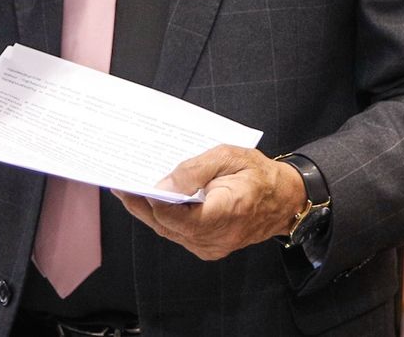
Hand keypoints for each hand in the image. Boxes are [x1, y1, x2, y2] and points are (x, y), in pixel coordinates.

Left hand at [113, 145, 307, 260]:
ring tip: (128, 190)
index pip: (177, 216)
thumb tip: (163, 183)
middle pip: (167, 226)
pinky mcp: (209, 247)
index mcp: (225, 212)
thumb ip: (195, 169)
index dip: (152, 201)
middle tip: (119, 185)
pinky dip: (162, 219)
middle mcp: (217, 237)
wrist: (284, 200)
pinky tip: (150, 201)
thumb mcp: (229, 156)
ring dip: (147, 212)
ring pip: (169, 232)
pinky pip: (178, 234)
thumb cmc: (258, 174)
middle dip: (140, 205)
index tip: (131, 183)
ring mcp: (212, 246)